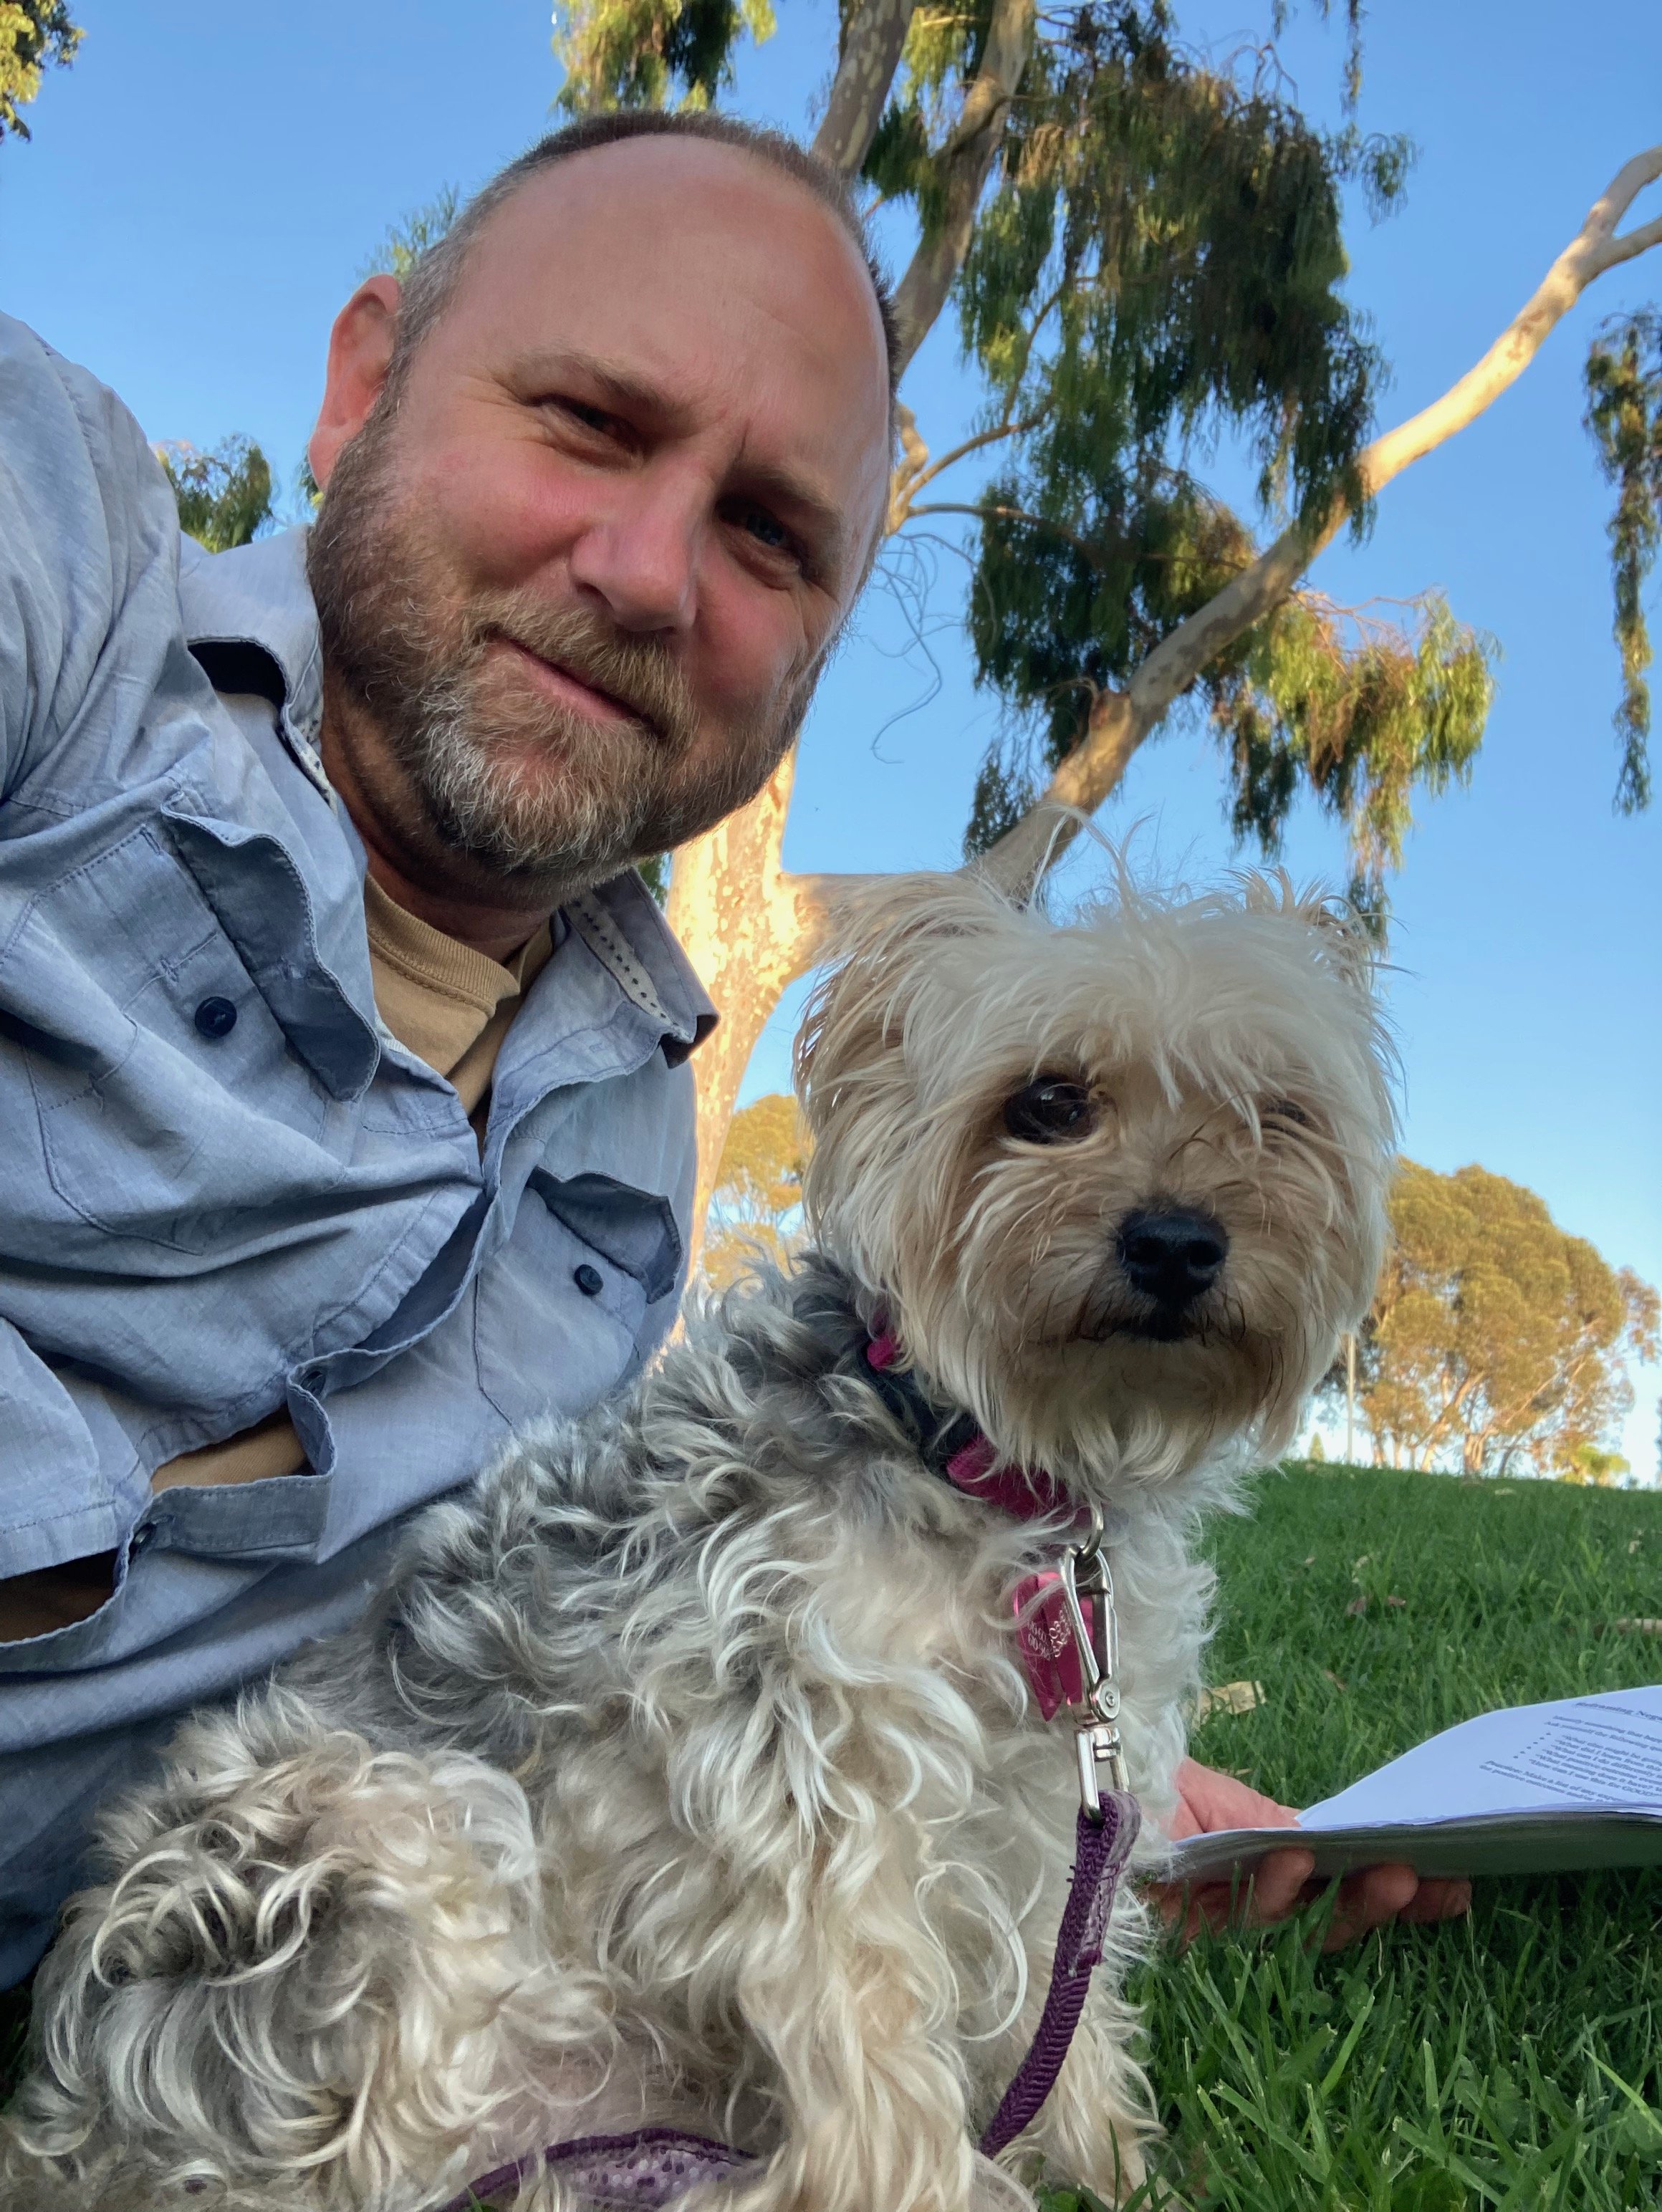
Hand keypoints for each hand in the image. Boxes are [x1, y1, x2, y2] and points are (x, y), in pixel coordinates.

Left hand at [1145, 1757, 1471, 1950]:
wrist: (1070, 1790)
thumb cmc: (1139, 1781)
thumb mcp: (1219, 1797)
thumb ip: (1276, 1825)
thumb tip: (1339, 1844)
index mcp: (1260, 1854)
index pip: (1337, 1876)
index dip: (1390, 1882)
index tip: (1451, 1880)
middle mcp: (1246, 1892)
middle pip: (1329, 1909)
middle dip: (1384, 1899)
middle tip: (1436, 1885)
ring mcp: (1220, 1917)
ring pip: (1299, 1925)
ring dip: (1346, 1900)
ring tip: (1388, 1870)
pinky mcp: (1186, 1934)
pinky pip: (1242, 1922)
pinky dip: (1271, 1891)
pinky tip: (1295, 1860)